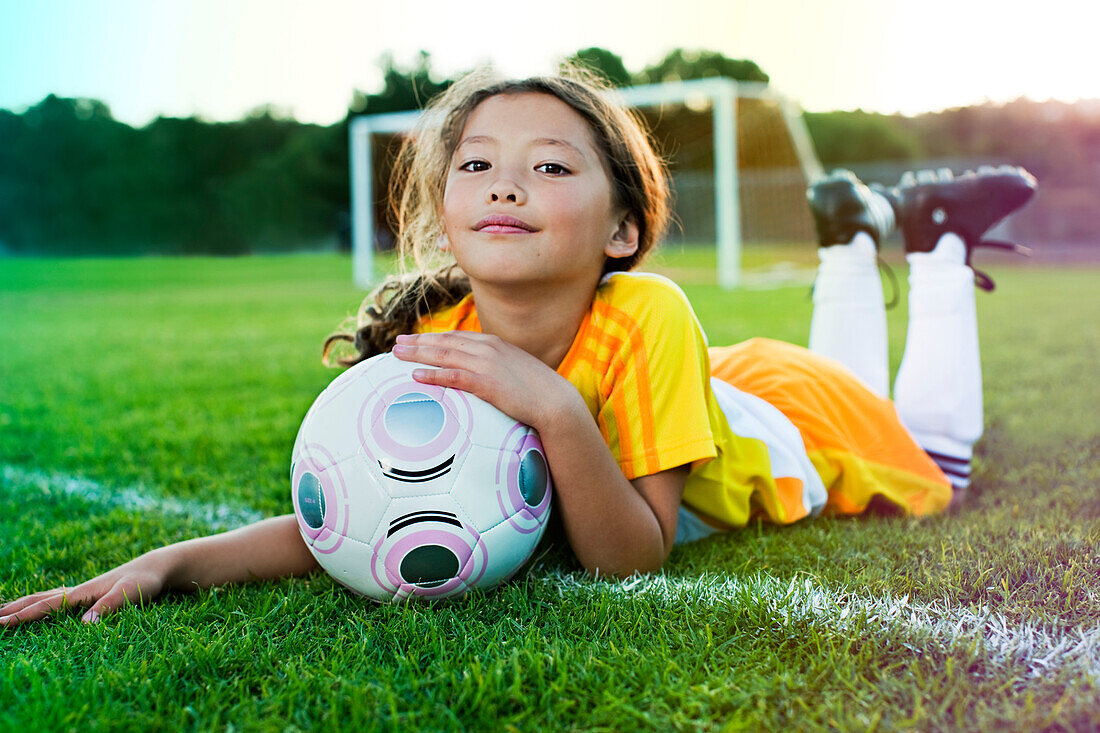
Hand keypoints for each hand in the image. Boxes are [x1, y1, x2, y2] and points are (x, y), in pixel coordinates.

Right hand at [0, 551, 171, 626]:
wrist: (157, 567)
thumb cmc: (145, 581)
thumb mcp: (131, 594)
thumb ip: (109, 607)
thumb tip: (86, 625)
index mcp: (83, 592)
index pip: (46, 606)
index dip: (22, 616)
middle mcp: (78, 591)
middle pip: (38, 599)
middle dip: (13, 609)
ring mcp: (83, 592)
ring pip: (45, 597)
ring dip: (23, 604)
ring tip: (3, 612)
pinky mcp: (90, 595)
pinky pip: (56, 599)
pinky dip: (40, 603)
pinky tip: (38, 607)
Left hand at [391, 331, 580, 431]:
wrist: (555, 401)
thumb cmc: (536, 390)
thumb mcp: (514, 369)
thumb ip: (495, 366)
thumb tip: (481, 374)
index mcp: (493, 343)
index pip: (456, 337)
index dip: (432, 337)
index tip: (414, 338)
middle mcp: (487, 348)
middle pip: (444, 342)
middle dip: (418, 342)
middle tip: (396, 343)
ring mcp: (486, 364)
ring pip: (443, 355)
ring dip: (418, 353)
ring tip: (397, 354)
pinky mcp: (486, 383)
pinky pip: (453, 376)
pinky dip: (432, 374)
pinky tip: (416, 376)